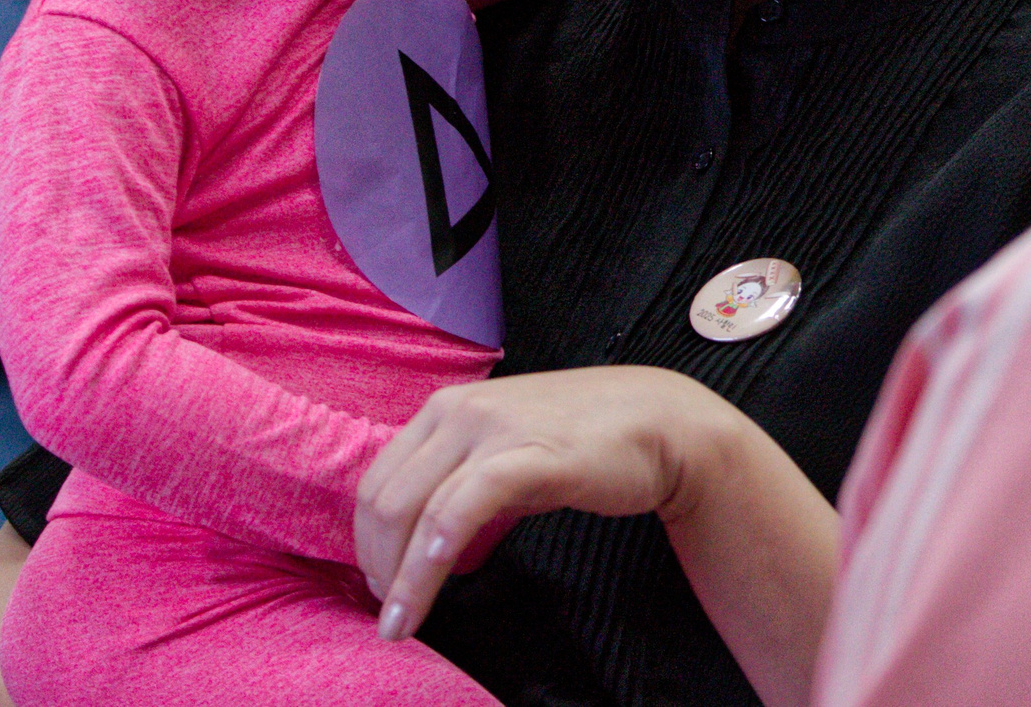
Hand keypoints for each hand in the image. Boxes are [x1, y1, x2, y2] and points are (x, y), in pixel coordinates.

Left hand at [355, 367, 742, 642]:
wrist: (662, 422)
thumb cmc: (585, 443)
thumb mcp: (508, 449)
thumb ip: (464, 478)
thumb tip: (423, 534)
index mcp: (446, 408)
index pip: (379, 479)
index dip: (368, 541)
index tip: (381, 584)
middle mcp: (459, 410)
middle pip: (384, 498)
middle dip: (376, 564)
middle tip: (390, 611)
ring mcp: (493, 429)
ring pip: (414, 507)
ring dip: (399, 576)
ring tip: (398, 623)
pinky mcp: (529, 454)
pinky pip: (464, 505)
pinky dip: (434, 555)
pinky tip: (428, 591)